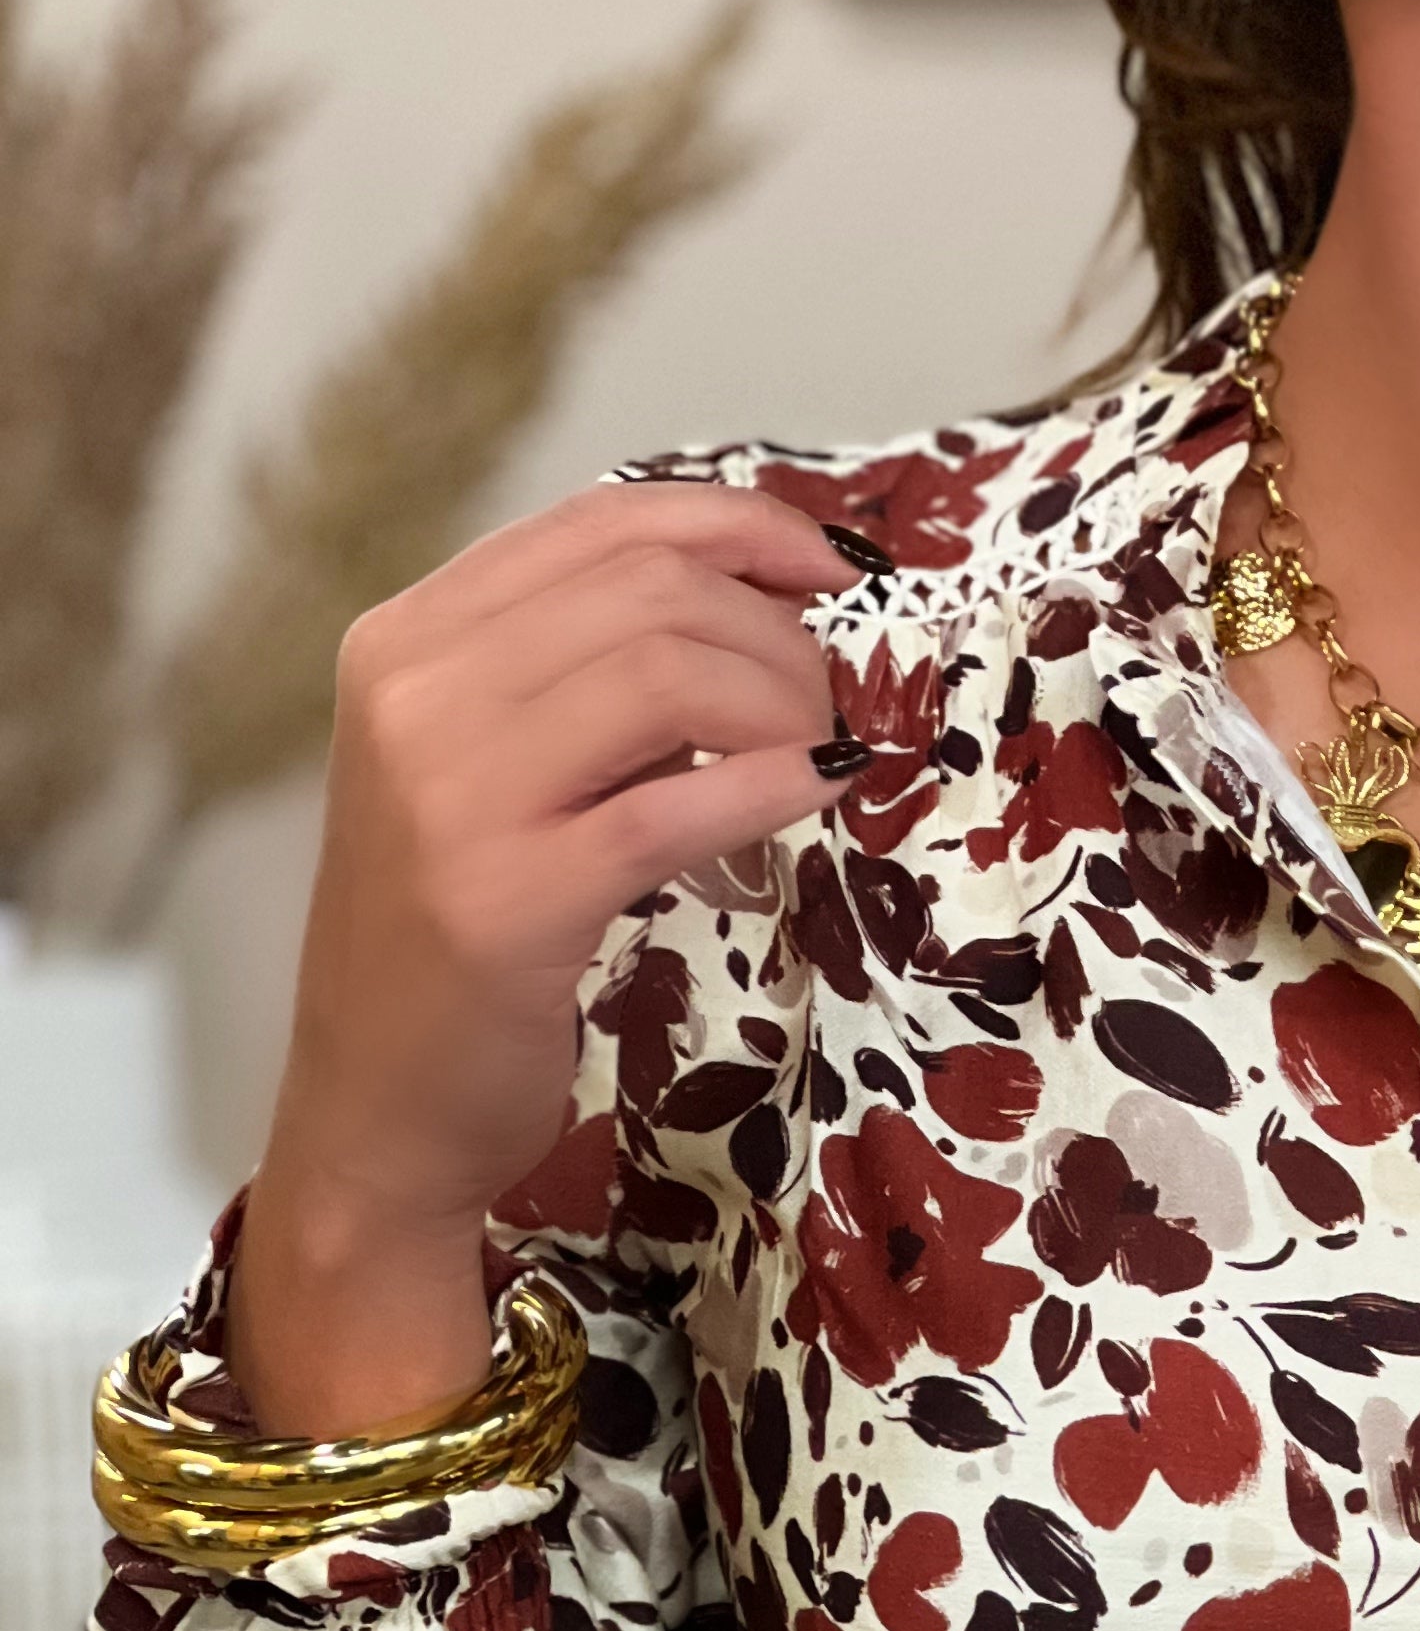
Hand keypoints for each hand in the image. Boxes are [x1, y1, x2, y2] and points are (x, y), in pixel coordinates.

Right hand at [231, 484, 865, 1434]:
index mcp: (404, 639)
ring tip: (820, 751)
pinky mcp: (509, 898)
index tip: (827, 571)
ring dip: (784, 702)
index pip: (599, 522)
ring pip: (669, 672)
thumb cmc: (454, 944)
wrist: (378, 1108)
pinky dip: (771, 784)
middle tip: (830, 701)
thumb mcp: (489, 774)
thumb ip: (580, 681)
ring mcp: (451, 794)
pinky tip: (818, 790)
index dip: (739, 526)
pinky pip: (675, 805)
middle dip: (778, 632)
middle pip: (650, 589)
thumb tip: (757, 605)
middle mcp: (413, 693)